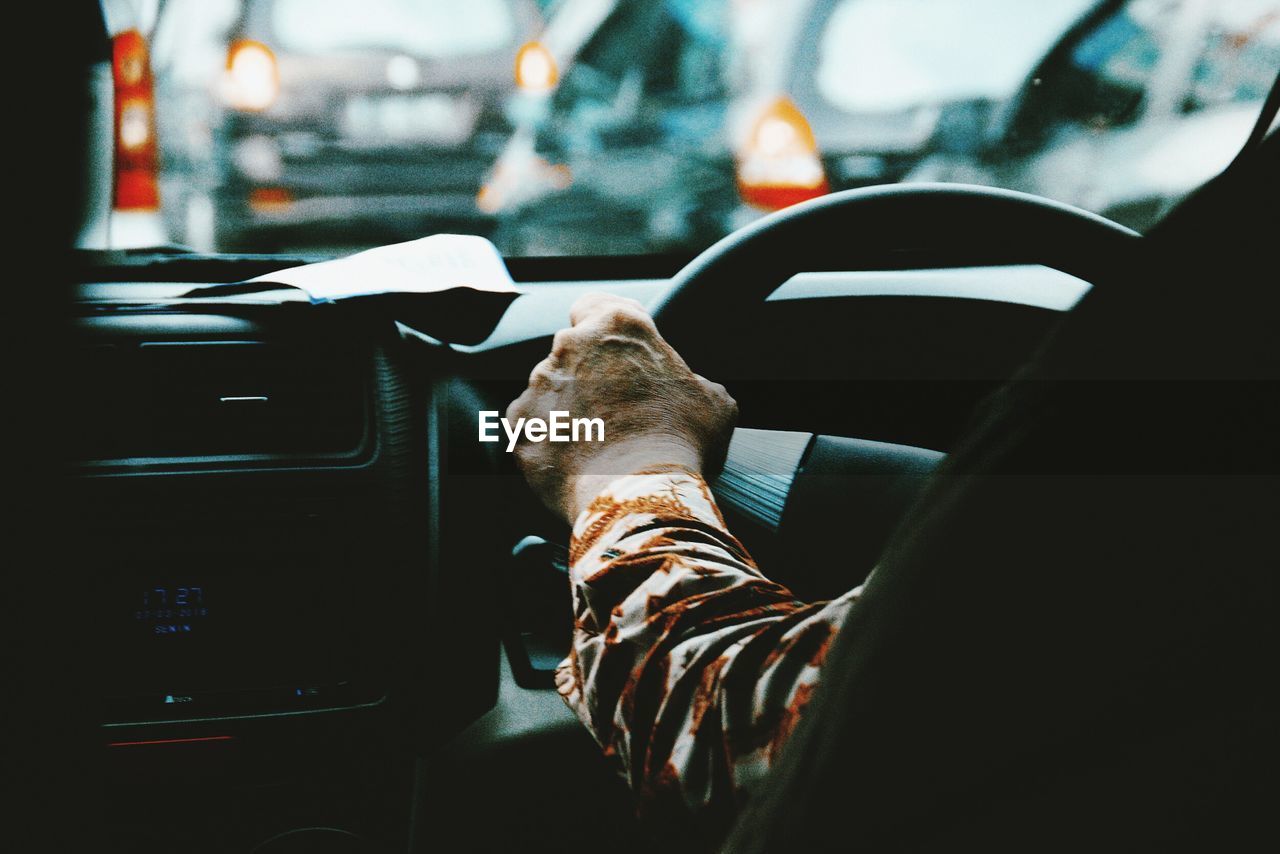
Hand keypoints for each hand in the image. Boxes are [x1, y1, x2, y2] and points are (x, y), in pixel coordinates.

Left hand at [507, 293, 737, 521]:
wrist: (638, 494)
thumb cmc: (680, 443)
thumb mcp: (713, 403)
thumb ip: (696, 383)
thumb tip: (697, 392)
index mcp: (618, 327)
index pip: (597, 305)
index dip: (603, 326)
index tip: (614, 350)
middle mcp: (570, 345)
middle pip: (573, 351)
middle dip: (589, 375)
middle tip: (616, 409)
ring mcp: (538, 384)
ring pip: (549, 390)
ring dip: (567, 409)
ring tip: (597, 445)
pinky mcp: (519, 424)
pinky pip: (531, 427)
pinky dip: (547, 440)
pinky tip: (574, 462)